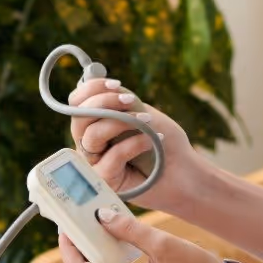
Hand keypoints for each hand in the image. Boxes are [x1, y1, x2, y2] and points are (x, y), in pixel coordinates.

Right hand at [66, 77, 199, 210]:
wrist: (185, 172)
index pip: (77, 103)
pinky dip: (134, 144)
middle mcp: (89, 143)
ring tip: (148, 121)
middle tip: (131, 100)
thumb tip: (95, 82)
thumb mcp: (141, 112)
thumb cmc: (164, 142)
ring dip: (122, 122)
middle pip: (79, 117)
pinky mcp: (105, 180)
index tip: (116, 84)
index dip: (91, 89)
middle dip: (105, 102)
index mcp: (95, 123)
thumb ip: (118, 101)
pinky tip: (153, 141)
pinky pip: (111, 157)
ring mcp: (95, 162)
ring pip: (93, 135)